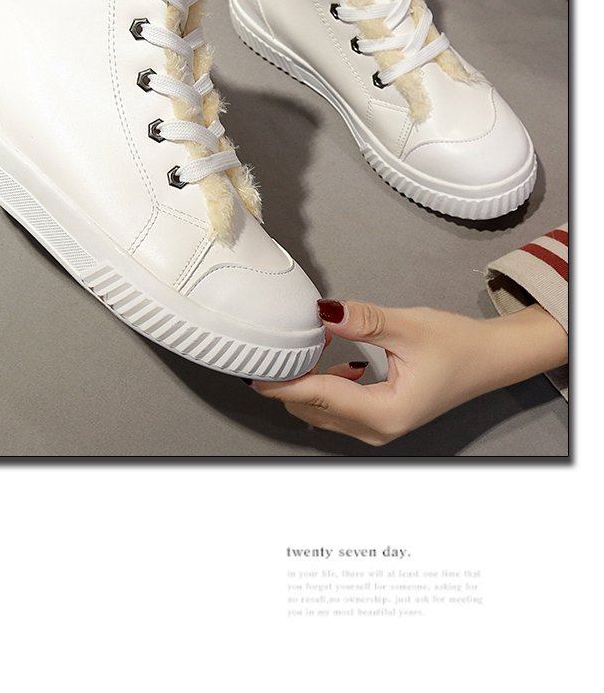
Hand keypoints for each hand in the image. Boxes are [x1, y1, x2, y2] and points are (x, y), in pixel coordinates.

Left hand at [253, 299, 567, 445]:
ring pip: (323, 411)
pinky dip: (323, 384)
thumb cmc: (456, 345)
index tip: (255, 367)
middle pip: (314, 410)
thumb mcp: (407, 326)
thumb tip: (321, 313)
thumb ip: (362, 321)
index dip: (283, 382)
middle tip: (268, 348)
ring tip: (295, 348)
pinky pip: (338, 407)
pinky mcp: (380, 418)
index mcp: (384, 414)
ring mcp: (378, 428)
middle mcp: (377, 430)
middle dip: (288, 382)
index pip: (318, 398)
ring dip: (304, 383)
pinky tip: (327, 358)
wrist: (489, 359)